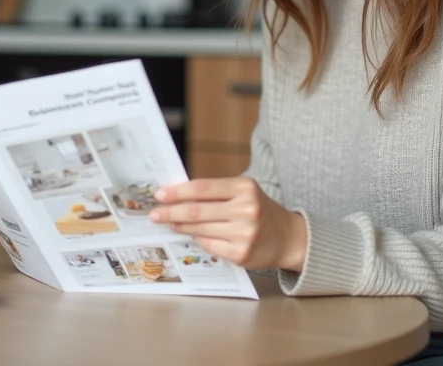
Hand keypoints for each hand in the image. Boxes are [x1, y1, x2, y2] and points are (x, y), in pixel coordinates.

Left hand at [150, 178, 306, 271]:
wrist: (289, 238)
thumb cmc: (260, 211)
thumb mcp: (244, 192)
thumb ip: (216, 193)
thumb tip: (178, 195)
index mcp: (245, 188)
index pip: (203, 188)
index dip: (178, 192)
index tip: (160, 194)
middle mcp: (246, 209)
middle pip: (197, 210)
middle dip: (171, 212)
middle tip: (154, 213)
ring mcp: (244, 233)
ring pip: (200, 229)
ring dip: (180, 226)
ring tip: (169, 223)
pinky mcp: (241, 254)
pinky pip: (209, 245)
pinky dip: (197, 239)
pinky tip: (190, 234)